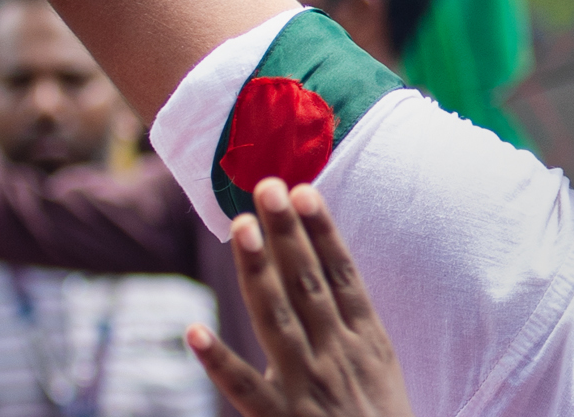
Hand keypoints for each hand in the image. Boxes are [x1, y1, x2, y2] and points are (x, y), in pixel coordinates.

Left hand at [187, 178, 410, 416]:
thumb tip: (317, 287)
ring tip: (241, 226)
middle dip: (286, 232)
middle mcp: (337, 354)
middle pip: (307, 282)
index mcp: (367, 339)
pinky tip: (193, 331)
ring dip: (259, 270)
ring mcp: (307, 387)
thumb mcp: (380, 370)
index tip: (304, 190)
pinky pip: (244, 388)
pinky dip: (218, 361)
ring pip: (277, 318)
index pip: (342, 274)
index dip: (322, 230)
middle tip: (266, 184)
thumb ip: (348, 330)